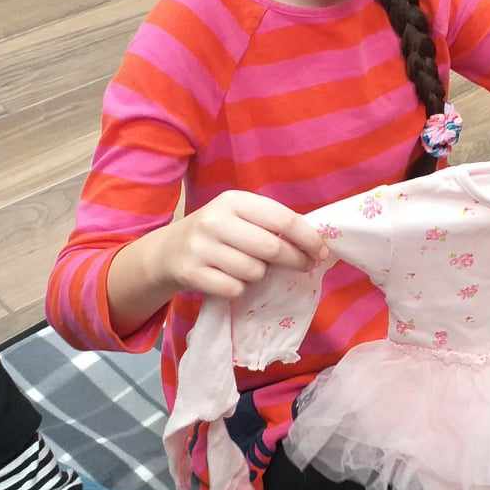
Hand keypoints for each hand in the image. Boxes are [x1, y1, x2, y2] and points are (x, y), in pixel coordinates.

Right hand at [149, 190, 327, 298]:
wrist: (167, 251)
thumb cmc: (217, 233)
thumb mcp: (239, 217)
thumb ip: (271, 224)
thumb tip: (316, 245)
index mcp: (234, 200)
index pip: (283, 219)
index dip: (308, 238)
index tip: (322, 252)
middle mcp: (215, 220)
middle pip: (272, 248)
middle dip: (295, 260)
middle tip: (304, 266)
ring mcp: (201, 247)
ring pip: (254, 272)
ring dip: (259, 275)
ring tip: (248, 268)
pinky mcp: (191, 273)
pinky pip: (234, 289)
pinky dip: (238, 289)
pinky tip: (227, 279)